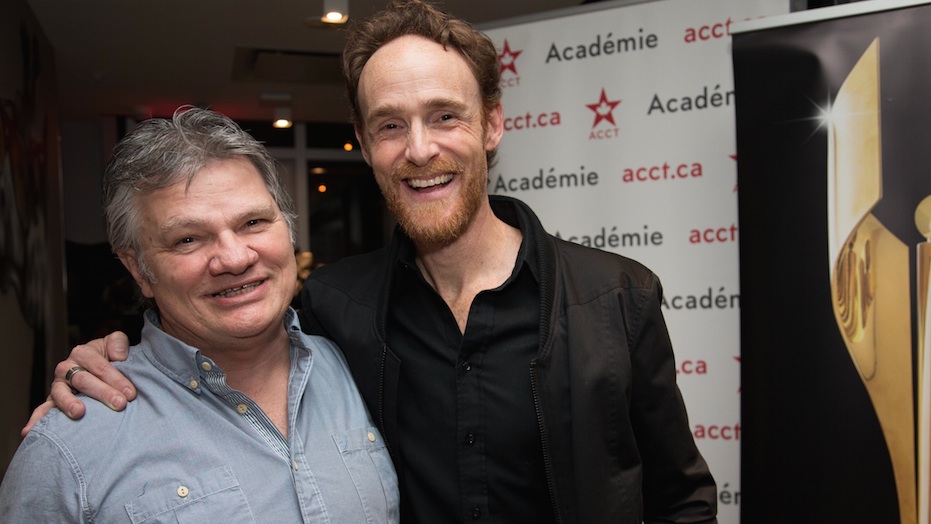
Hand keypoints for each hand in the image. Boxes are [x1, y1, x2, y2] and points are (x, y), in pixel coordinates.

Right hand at [21, 331, 135, 436]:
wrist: (99, 367)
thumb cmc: (109, 357)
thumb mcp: (114, 343)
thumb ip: (118, 343)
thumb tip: (119, 356)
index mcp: (83, 353)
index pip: (100, 366)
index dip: (116, 378)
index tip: (130, 393)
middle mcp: (67, 368)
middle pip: (84, 380)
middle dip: (102, 393)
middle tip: (119, 404)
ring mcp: (58, 385)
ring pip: (61, 394)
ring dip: (69, 404)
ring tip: (79, 413)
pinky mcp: (52, 400)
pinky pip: (42, 409)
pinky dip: (36, 419)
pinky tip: (30, 430)